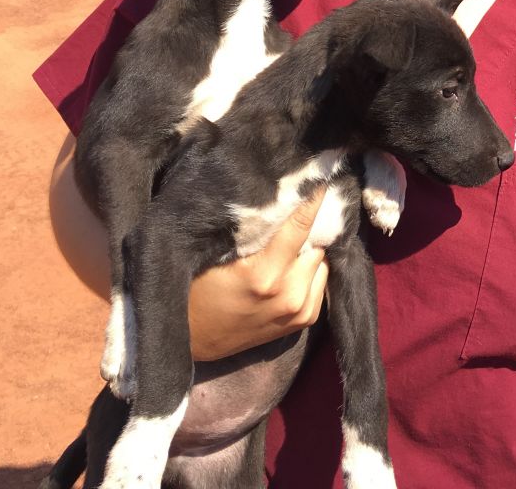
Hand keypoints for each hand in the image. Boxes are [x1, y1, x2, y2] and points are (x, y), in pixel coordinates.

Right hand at [188, 186, 329, 361]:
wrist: (195, 339)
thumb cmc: (198, 288)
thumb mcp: (218, 252)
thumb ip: (253, 231)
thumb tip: (283, 199)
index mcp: (265, 275)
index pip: (301, 225)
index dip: (313, 199)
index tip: (321, 177)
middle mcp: (288, 294)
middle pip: (316, 243)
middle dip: (306, 229)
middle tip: (288, 222)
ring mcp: (298, 310)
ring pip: (321, 261)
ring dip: (309, 251)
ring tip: (287, 248)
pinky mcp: (303, 321)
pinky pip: (320, 281)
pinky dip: (310, 270)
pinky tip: (289, 269)